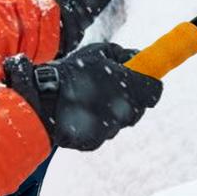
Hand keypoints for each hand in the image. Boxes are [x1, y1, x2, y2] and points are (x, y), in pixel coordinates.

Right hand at [4, 42, 161, 151]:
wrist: (41, 101)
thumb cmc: (71, 73)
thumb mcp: (99, 53)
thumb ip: (124, 55)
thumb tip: (137, 59)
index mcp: (131, 89)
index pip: (155, 91)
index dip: (149, 83)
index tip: (141, 78)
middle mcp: (125, 113)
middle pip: (138, 108)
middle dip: (128, 97)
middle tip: (109, 86)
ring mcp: (110, 130)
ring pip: (118, 120)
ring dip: (109, 110)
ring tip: (87, 97)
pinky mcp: (95, 142)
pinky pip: (101, 132)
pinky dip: (93, 123)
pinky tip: (78, 111)